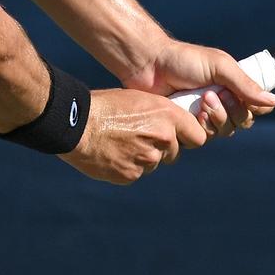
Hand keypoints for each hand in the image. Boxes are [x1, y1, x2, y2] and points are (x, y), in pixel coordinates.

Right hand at [59, 88, 206, 184]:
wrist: (77, 125)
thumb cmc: (105, 106)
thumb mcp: (138, 99)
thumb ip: (160, 116)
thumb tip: (172, 128)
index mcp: (167, 115)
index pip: (198, 136)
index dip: (189, 137)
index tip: (181, 136)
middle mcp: (162, 139)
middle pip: (174, 152)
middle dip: (162, 148)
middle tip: (140, 137)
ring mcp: (148, 160)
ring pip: (154, 163)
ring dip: (143, 157)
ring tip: (121, 142)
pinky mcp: (131, 175)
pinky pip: (136, 173)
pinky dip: (127, 166)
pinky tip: (112, 153)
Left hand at [121, 40, 274, 138]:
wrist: (149, 66)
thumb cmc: (185, 61)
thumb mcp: (219, 66)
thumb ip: (245, 84)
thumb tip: (274, 102)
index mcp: (232, 86)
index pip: (255, 106)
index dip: (254, 107)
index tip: (243, 98)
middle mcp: (221, 103)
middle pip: (242, 122)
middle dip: (231, 111)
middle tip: (213, 95)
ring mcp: (204, 116)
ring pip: (224, 132)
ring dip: (217, 118)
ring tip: (202, 101)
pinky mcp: (188, 127)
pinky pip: (204, 139)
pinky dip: (202, 127)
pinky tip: (192, 113)